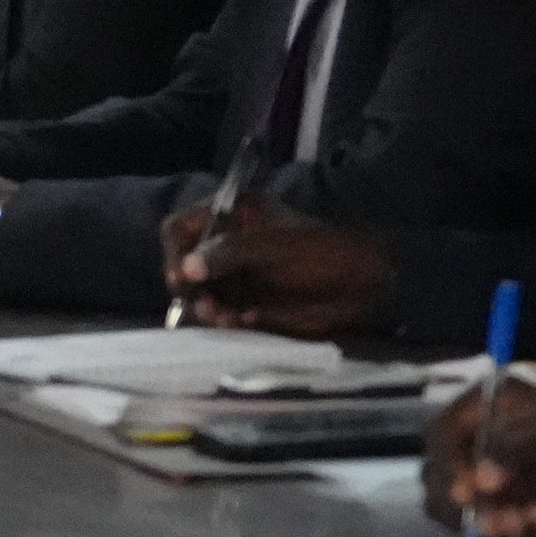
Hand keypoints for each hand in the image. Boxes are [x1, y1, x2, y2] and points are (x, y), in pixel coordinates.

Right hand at [161, 190, 394, 335]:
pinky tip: (244, 322)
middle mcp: (224, 243)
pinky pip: (215, 314)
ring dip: (206, 310)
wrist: (362, 286)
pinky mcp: (241, 301)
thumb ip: (226, 255)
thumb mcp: (272, 247)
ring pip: (195, 295)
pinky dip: (223, 322)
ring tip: (229, 319)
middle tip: (207, 307)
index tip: (181, 279)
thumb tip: (183, 270)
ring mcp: (232, 274)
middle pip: (180, 266)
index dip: (173, 253)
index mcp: (230, 214)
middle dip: (190, 290)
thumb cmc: (321, 253)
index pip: (178, 229)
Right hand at [424, 379, 535, 536]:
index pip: (441, 429)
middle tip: (493, 510)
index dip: (447, 458)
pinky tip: (520, 525)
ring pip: (443, 497)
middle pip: (435, 466)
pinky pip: (465, 521)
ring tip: (515, 521)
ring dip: (473, 514)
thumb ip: (515, 447)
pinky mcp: (490, 507)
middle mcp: (475, 438)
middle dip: (461, 492)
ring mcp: (480, 475)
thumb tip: (481, 480)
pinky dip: (485, 527)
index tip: (468, 486)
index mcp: (487, 406)